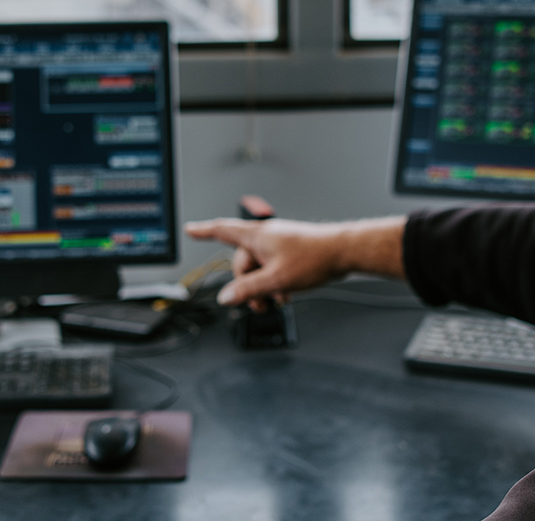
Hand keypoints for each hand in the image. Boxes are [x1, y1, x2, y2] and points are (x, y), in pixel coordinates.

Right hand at [184, 217, 385, 305]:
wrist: (344, 252)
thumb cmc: (315, 257)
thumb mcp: (276, 279)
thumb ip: (249, 290)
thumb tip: (226, 297)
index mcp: (257, 236)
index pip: (222, 230)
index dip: (204, 231)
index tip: (190, 229)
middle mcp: (266, 237)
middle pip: (242, 262)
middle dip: (246, 285)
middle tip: (258, 304)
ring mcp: (279, 244)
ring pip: (259, 268)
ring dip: (263, 287)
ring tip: (276, 300)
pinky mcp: (291, 252)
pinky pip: (273, 268)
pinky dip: (275, 282)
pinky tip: (286, 294)